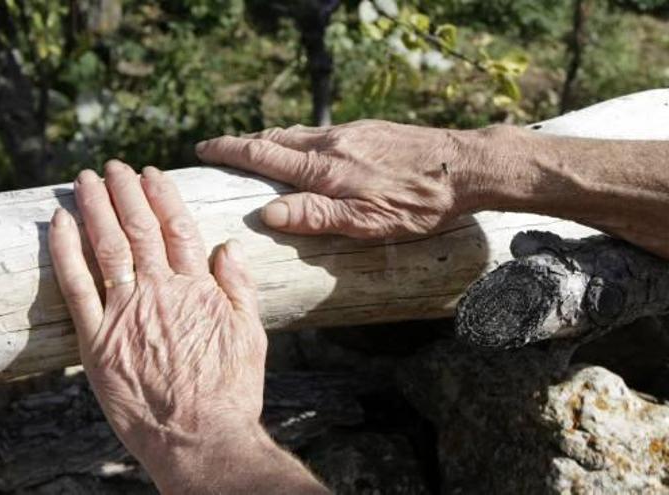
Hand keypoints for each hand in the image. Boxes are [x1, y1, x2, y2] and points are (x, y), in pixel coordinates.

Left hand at [48, 161, 267, 488]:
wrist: (200, 438)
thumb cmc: (231, 390)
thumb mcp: (251, 334)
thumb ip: (238, 286)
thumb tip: (228, 245)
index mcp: (197, 288)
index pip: (177, 226)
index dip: (162, 195)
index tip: (151, 173)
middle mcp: (159, 292)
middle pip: (138, 228)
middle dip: (125, 191)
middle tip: (114, 167)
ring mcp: (125, 314)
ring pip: (106, 246)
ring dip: (94, 208)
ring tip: (86, 179)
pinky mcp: (96, 342)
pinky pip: (76, 287)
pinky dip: (66, 251)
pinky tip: (58, 223)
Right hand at [196, 119, 489, 237]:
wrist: (464, 166)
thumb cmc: (417, 202)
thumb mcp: (366, 221)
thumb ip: (315, 216)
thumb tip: (266, 214)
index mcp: (324, 169)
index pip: (263, 156)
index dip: (230, 151)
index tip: (204, 148)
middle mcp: (331, 144)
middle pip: (276, 139)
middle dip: (244, 144)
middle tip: (220, 149)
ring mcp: (350, 134)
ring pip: (298, 134)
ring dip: (271, 141)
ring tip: (256, 149)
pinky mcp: (368, 131)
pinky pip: (320, 134)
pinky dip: (299, 140)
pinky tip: (307, 150)